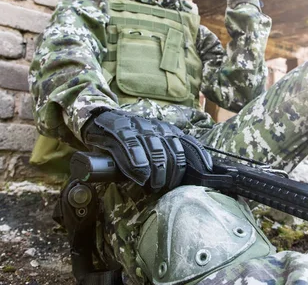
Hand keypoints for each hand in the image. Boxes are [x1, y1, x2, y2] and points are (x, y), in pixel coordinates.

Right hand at [82, 110, 211, 190]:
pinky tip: (140, 177)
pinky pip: (132, 148)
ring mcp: (139, 128)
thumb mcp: (152, 144)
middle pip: (174, 153)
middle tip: (165, 188)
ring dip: (157, 173)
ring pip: (156, 152)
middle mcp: (156, 127)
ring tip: (153, 186)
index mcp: (167, 130)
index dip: (200, 159)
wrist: (101, 121)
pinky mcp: (120, 130)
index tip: (206, 174)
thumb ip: (167, 155)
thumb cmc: (130, 138)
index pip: (189, 144)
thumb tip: (185, 177)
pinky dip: (137, 165)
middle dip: (173, 175)